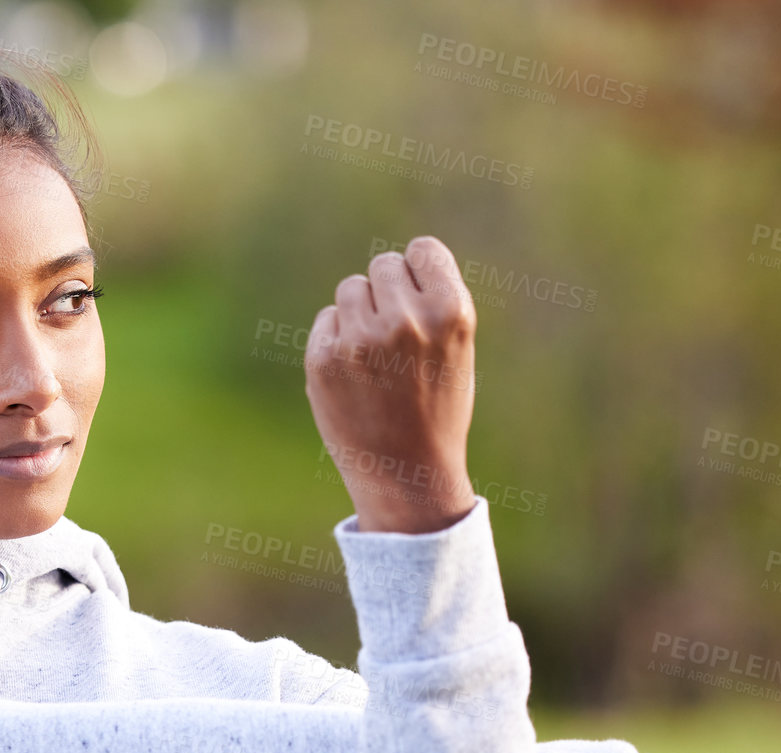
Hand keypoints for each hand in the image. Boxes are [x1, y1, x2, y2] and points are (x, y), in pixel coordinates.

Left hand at [304, 236, 478, 533]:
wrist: (406, 473)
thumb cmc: (436, 408)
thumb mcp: (456, 350)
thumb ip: (431, 302)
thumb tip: (397, 264)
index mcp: (451, 313)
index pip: (423, 250)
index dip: (419, 274)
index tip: (418, 302)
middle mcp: (406, 320)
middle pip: (384, 265)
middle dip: (387, 294)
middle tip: (395, 339)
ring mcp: (361, 340)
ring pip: (352, 288)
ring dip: (360, 313)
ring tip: (375, 358)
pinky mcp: (324, 359)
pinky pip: (327, 320)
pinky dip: (336, 341)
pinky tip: (354, 376)